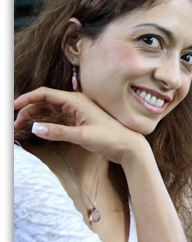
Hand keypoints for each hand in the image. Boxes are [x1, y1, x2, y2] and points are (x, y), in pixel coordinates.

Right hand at [13, 87, 145, 164]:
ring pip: (50, 110)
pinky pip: (57, 118)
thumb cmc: (110, 139)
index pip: (46, 94)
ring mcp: (78, 112)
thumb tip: (35, 128)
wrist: (129, 148)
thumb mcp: (82, 136)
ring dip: (35, 116)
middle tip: (15, 125)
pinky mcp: (80, 122)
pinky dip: (45, 122)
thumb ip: (58, 132)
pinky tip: (37, 130)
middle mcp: (77, 103)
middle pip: (45, 101)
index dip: (27, 98)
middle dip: (28, 110)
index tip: (12, 107)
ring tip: (21, 128)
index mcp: (77, 101)